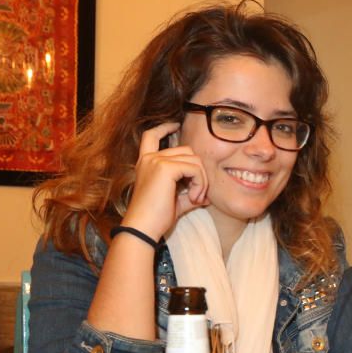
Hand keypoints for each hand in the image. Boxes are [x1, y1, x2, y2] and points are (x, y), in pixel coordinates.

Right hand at [120, 122, 208, 240]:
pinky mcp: (165, 167)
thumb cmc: (156, 217)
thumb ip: (190, 193)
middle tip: (198, 194)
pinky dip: (201, 183)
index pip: (152, 135)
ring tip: (196, 198)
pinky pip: (195, 169)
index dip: (164, 128)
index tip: (175, 125)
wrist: (143, 227)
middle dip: (199, 172)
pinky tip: (195, 198)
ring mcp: (156, 160)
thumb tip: (208, 197)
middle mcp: (150, 158)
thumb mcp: (175, 201)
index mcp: (146, 162)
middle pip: (187, 151)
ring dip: (202, 180)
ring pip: (195, 160)